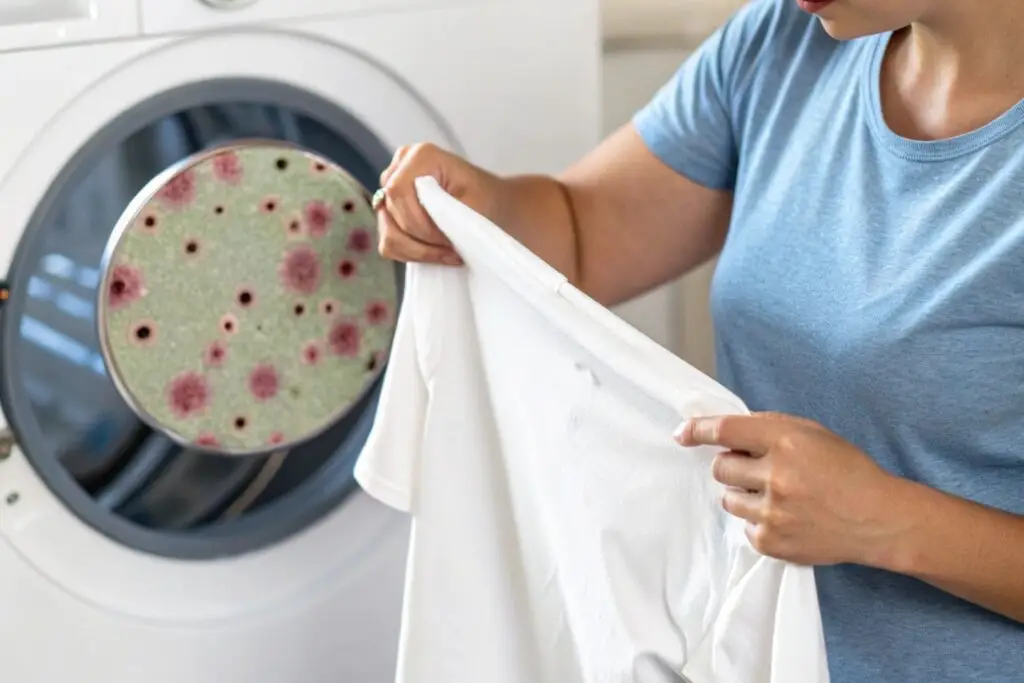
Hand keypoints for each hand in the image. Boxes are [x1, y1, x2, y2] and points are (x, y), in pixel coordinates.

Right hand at [374, 142, 498, 265]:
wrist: (491, 204)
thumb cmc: (487, 200)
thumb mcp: (475, 204)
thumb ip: (449, 213)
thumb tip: (428, 227)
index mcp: (420, 156)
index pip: (398, 192)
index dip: (418, 221)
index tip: (447, 239)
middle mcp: (400, 167)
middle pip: (390, 212)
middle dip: (421, 239)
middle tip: (451, 248)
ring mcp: (390, 188)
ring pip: (387, 231)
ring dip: (416, 250)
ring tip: (446, 252)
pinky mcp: (390, 210)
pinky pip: (388, 241)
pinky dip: (410, 253)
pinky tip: (435, 252)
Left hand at [674, 412, 904, 566]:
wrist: (879, 519)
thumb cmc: (846, 470)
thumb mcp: (813, 434)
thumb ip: (770, 430)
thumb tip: (725, 434)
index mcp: (787, 442)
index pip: (727, 431)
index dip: (698, 430)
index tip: (682, 434)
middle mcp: (776, 476)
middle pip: (720, 468)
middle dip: (731, 466)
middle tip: (757, 470)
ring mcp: (773, 513)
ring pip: (728, 499)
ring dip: (744, 495)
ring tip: (778, 496)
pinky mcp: (772, 542)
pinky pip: (745, 527)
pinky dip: (759, 522)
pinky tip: (788, 518)